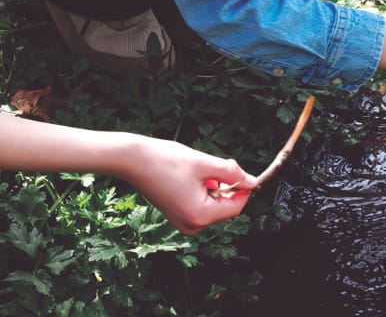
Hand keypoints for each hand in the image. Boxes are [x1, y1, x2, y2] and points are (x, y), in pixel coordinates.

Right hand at [119, 136, 252, 233]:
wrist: (133, 160)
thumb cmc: (166, 160)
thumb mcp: (204, 164)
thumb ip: (231, 174)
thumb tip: (253, 182)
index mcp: (199, 216)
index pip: (235, 207)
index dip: (243, 189)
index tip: (243, 171)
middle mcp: (191, 225)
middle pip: (224, 207)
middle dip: (225, 185)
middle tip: (216, 164)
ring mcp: (183, 222)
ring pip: (212, 204)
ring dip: (213, 186)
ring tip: (198, 169)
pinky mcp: (177, 215)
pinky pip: (200, 205)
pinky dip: (202, 190)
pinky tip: (189, 176)